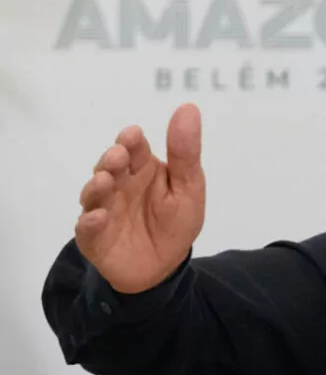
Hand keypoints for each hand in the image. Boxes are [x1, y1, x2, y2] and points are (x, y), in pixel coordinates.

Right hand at [76, 103, 206, 294]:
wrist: (164, 266)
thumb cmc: (176, 221)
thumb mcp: (189, 186)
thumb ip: (185, 152)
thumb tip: (188, 108)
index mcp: (142, 169)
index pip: (134, 149)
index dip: (131, 141)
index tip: (132, 135)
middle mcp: (118, 185)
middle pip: (110, 167)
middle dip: (111, 160)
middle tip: (117, 156)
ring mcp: (103, 209)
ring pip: (94, 194)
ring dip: (97, 186)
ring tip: (104, 180)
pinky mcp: (94, 238)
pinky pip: (87, 229)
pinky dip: (90, 223)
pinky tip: (98, 217)